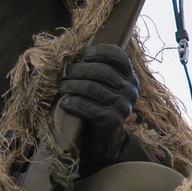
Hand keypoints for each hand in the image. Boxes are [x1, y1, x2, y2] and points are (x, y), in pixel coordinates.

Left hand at [56, 44, 138, 158]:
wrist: (104, 139)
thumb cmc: (99, 106)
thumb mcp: (105, 86)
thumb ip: (98, 70)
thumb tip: (75, 52)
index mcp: (130, 78)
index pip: (119, 56)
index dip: (101, 51)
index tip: (84, 54)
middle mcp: (130, 90)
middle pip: (102, 71)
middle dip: (80, 70)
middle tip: (66, 72)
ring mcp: (122, 106)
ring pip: (93, 88)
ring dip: (72, 86)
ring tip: (61, 87)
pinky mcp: (112, 120)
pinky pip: (88, 107)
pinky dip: (73, 103)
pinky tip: (64, 102)